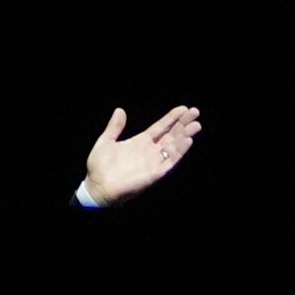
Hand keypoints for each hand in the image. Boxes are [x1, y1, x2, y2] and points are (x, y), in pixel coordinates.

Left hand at [82, 104, 202, 205]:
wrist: (98, 186)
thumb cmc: (100, 166)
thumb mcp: (106, 141)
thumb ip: (115, 127)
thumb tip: (120, 110)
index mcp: (140, 141)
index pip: (161, 127)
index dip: (172, 118)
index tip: (184, 108)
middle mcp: (150, 150)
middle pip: (171, 134)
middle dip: (183, 123)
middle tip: (195, 112)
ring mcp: (153, 161)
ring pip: (174, 146)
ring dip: (185, 136)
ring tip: (196, 125)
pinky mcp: (155, 173)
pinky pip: (170, 161)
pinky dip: (179, 151)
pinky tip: (187, 141)